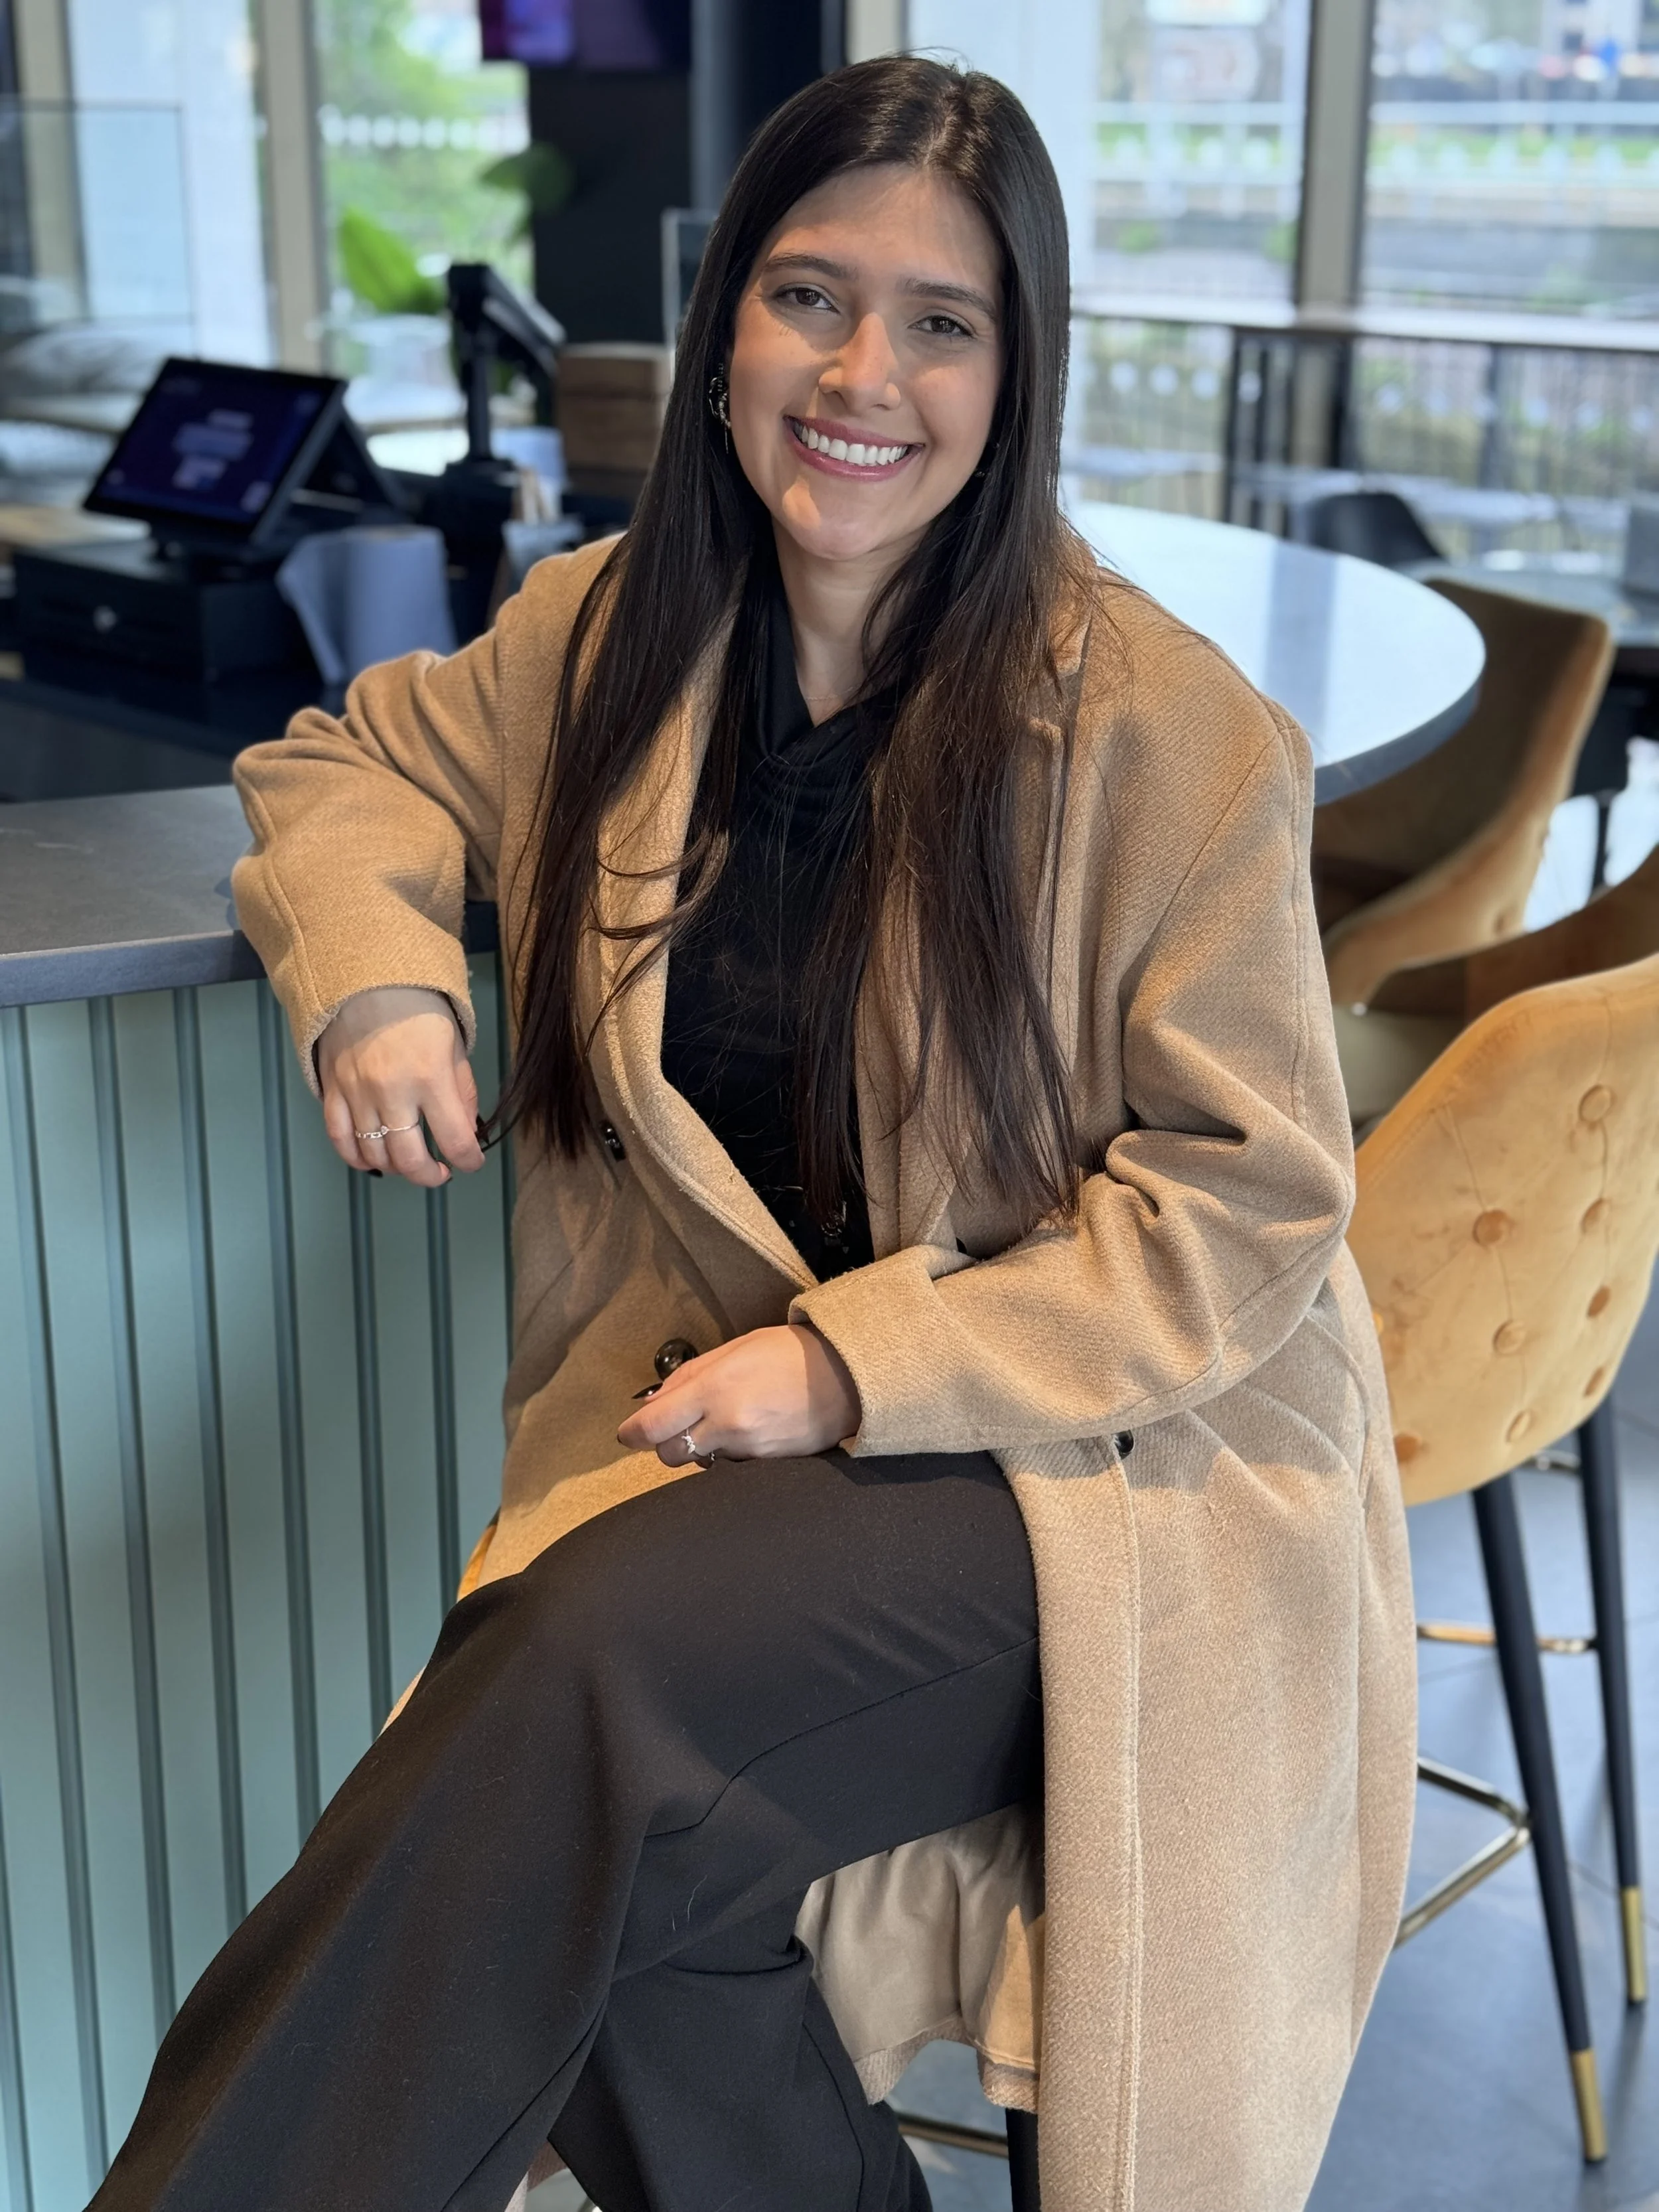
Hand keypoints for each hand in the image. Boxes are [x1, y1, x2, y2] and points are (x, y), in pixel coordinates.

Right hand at [317, 986, 484, 1187]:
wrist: (366, 978)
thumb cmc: (418, 1010)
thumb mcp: (454, 1046)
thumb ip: (462, 1093)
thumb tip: (466, 1134)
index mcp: (431, 1078)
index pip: (455, 1141)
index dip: (469, 1161)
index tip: (471, 1162)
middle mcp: (393, 1092)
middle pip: (410, 1160)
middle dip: (431, 1176)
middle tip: (440, 1173)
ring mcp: (357, 1094)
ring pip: (374, 1156)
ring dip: (396, 1168)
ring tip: (409, 1160)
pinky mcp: (331, 1090)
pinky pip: (339, 1139)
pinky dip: (356, 1158)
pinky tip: (372, 1160)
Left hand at [616, 1323, 860, 1466]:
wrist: (847, 1377)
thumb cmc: (789, 1353)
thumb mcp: (735, 1349)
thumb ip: (690, 1375)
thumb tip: (654, 1400)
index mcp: (714, 1388)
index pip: (653, 1425)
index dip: (632, 1433)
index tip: (627, 1433)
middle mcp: (727, 1424)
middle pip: (669, 1453)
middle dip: (665, 1441)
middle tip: (677, 1424)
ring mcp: (748, 1450)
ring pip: (700, 1461)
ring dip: (699, 1446)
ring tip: (725, 1419)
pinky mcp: (766, 1467)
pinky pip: (730, 1467)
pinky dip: (728, 1452)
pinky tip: (748, 1430)